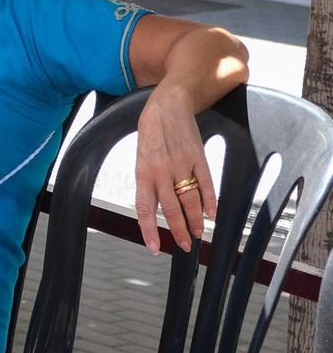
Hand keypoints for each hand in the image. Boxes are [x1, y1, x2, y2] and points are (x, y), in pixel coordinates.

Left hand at [133, 90, 215, 253]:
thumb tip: (155, 203)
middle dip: (178, 231)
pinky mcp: (199, 157)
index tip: (155, 247)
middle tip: (184, 246)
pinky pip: (206, 184)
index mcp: (143, 172)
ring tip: (199, 234)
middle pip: (171, 209)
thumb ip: (147, 180)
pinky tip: (211, 214)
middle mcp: (162, 171)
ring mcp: (182, 165)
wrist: (167, 105)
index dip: (149, 230)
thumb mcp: (140, 156)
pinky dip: (210, 201)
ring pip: (190, 200)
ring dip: (195, 220)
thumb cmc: (151, 132)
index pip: (145, 208)